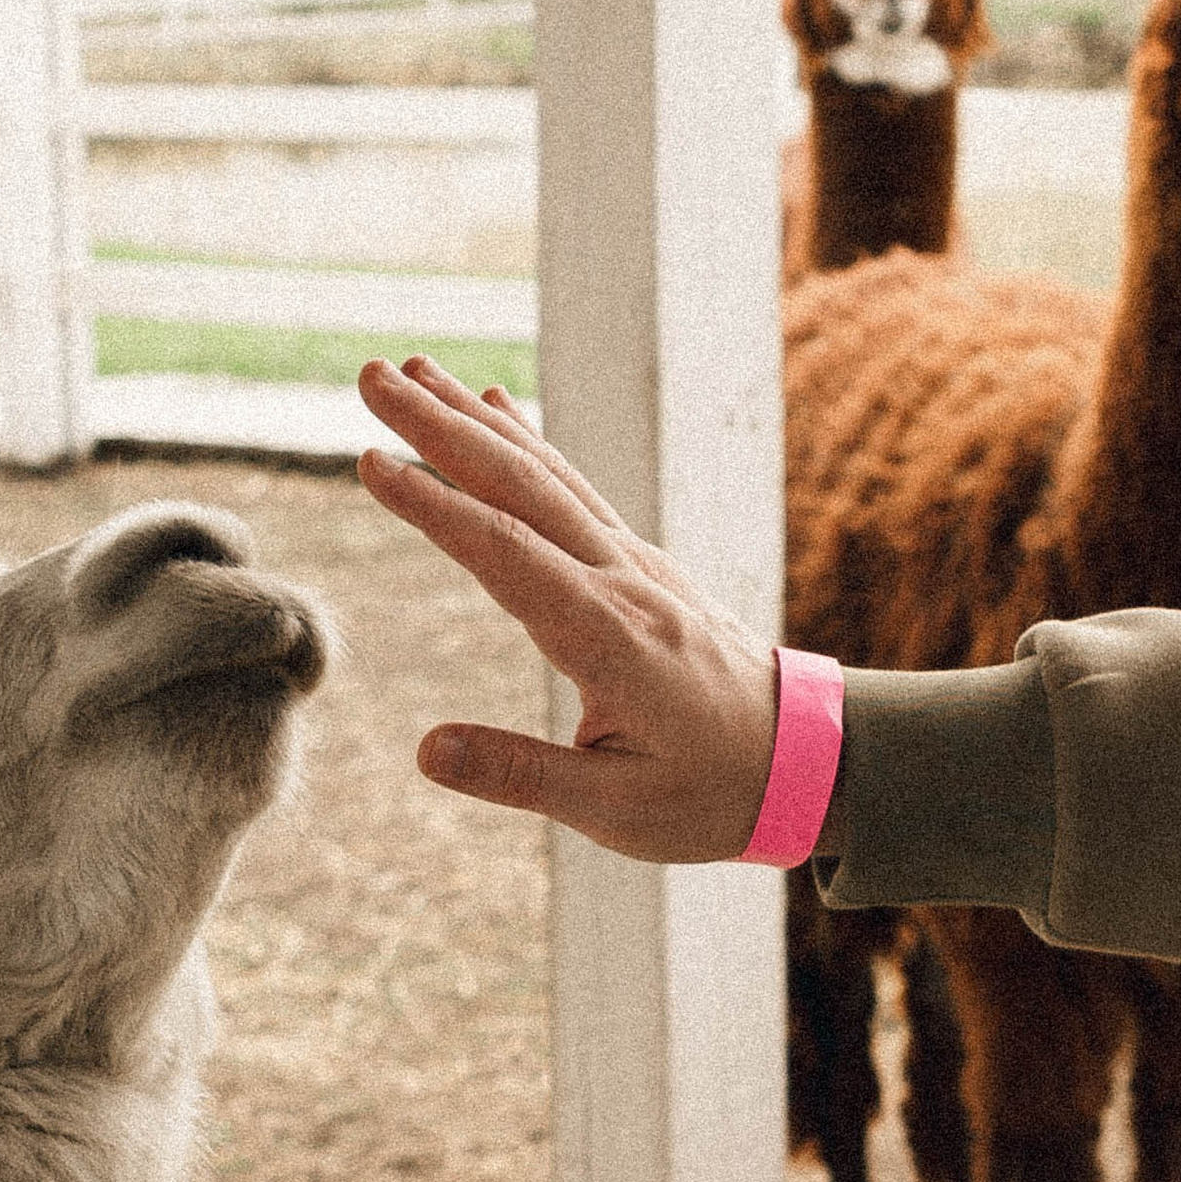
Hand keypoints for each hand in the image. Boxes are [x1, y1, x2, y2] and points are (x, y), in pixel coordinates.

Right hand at [355, 357, 783, 859]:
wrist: (809, 762)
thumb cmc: (713, 794)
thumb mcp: (617, 810)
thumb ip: (521, 774)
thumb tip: (425, 751)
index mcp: (609, 636)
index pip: (506, 554)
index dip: (435, 506)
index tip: (371, 460)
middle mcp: (623, 581)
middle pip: (521, 487)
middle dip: (440, 427)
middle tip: (370, 375)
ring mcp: (636, 564)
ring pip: (547, 475)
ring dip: (474, 420)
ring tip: (413, 371)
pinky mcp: (642, 565)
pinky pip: (575, 489)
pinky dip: (528, 443)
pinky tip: (494, 407)